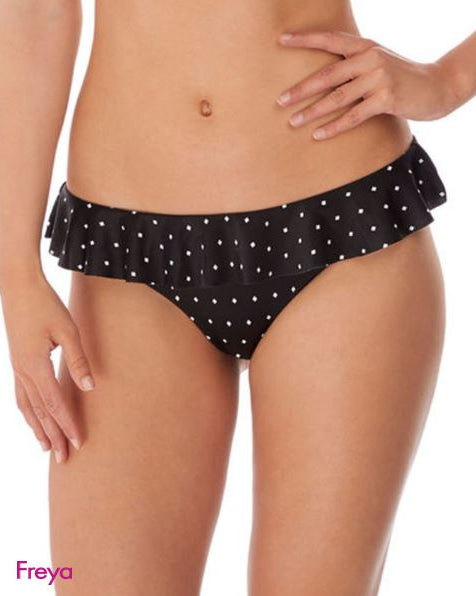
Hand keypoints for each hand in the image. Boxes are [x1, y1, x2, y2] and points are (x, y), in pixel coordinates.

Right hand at [1, 273, 94, 462]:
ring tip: (47, 447)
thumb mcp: (67, 330)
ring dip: (39, 429)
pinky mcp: (16, 362)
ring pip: (27, 407)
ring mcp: (16, 368)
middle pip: (40, 412)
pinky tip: (33, 419)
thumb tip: (90, 386)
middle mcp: (22, 372)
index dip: (68, 425)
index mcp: (35, 366)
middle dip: (54, 436)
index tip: (79, 443)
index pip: (55, 404)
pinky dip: (28, 412)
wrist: (18, 287)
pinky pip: (21, 395)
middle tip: (65, 459)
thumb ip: (78, 360)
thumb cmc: (45, 305)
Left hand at [275, 30, 452, 139]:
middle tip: (279, 101)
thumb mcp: (376, 63)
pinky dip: (334, 127)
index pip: (330, 39)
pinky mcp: (386, 99)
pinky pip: (353, 116)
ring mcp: (379, 78)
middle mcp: (370, 59)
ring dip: (312, 112)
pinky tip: (318, 135)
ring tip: (293, 122)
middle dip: (301, 89)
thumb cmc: (399, 77)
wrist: (435, 87)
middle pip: (327, 74)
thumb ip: (353, 65)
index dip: (305, 39)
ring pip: (337, 98)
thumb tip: (321, 76)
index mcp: (365, 46)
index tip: (281, 40)